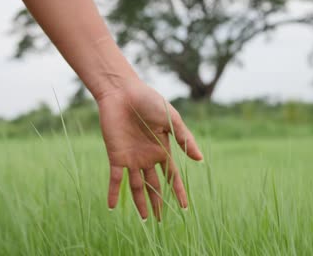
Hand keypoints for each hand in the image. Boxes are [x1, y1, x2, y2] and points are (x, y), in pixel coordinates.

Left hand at [97, 82, 202, 219]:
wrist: (123, 92)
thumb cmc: (149, 101)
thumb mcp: (171, 119)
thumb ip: (184, 139)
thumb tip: (200, 160)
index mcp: (162, 149)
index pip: (172, 176)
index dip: (178, 192)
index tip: (185, 208)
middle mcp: (147, 157)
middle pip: (154, 185)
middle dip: (159, 202)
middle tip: (161, 221)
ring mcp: (132, 157)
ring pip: (137, 186)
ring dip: (140, 202)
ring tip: (146, 219)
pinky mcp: (116, 155)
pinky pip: (115, 178)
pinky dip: (113, 192)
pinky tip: (112, 206)